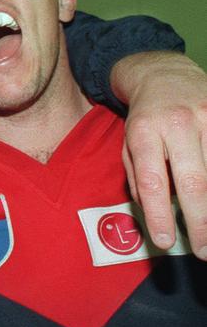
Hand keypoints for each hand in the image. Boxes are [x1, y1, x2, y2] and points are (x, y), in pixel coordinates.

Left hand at [112, 51, 206, 259]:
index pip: (153, 180)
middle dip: (200, 222)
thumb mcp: (127, 143)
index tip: (165, 241)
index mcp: (145, 131)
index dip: (159, 214)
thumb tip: (153, 214)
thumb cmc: (143, 118)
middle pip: (194, 181)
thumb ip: (138, 177)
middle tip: (204, 251)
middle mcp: (178, 124)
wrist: (163, 74)